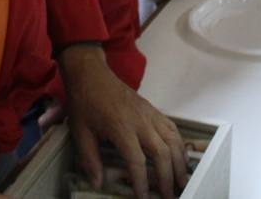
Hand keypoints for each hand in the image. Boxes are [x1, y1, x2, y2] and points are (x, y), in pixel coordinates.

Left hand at [59, 45, 186, 198]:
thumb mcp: (80, 132)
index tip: (143, 197)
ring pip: (173, 140)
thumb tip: (98, 183)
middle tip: (169, 196)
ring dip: (179, 163)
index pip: (137, 160)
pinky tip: (181, 157)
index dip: (142, 181)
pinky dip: (180, 145)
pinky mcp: (153, 110)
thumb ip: (89, 159)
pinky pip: (172, 129)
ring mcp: (150, 114)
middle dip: (167, 177)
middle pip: (162, 152)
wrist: (91, 74)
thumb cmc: (85, 102)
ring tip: (181, 181)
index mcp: (121, 127)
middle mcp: (140, 121)